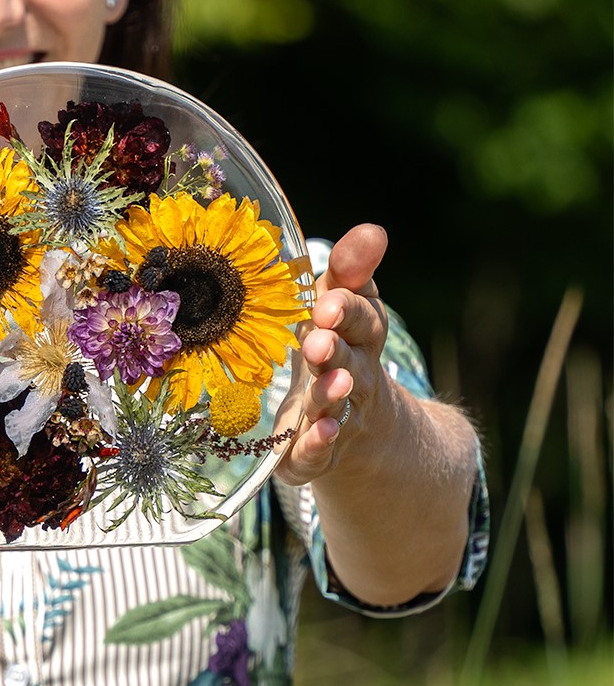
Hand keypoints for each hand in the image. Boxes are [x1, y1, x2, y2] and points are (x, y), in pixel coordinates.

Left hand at [275, 223, 389, 485]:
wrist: (365, 433)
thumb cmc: (340, 350)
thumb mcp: (344, 310)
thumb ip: (349, 273)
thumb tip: (373, 230)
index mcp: (359, 339)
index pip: (361, 320)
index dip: (347, 311)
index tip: (328, 302)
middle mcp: (355, 379)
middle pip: (351, 364)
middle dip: (336, 352)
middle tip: (317, 340)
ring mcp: (339, 419)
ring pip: (337, 408)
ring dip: (330, 396)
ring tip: (325, 386)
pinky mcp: (315, 453)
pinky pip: (316, 455)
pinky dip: (314, 448)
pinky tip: (312, 437)